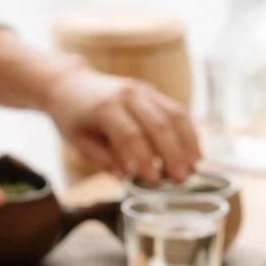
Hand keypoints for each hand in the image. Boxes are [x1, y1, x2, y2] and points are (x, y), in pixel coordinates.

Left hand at [45, 66, 199, 183]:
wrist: (71, 84)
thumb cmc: (74, 118)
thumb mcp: (80, 143)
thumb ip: (104, 160)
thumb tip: (129, 178)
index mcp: (104, 107)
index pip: (130, 135)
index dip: (144, 160)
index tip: (154, 181)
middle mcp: (127, 94)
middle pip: (157, 124)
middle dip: (172, 154)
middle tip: (181, 179)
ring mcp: (142, 90)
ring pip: (172, 114)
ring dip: (186, 143)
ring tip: (194, 168)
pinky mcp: (152, 92)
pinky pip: (176, 110)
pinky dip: (188, 132)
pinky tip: (195, 153)